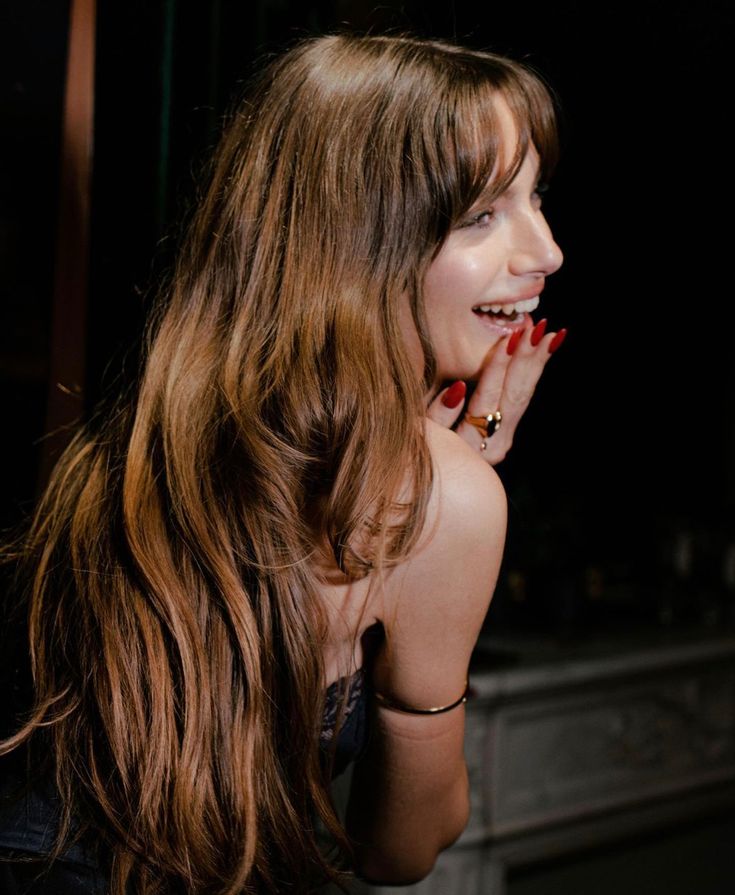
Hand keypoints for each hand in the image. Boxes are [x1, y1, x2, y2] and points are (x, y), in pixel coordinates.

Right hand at [427, 319, 566, 464]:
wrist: (440, 487)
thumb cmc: (424, 456)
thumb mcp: (423, 437)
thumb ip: (439, 415)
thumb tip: (458, 388)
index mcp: (472, 441)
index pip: (488, 397)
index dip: (498, 367)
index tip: (510, 339)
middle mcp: (496, 443)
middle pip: (514, 396)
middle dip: (526, 359)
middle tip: (537, 328)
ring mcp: (504, 439)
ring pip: (524, 396)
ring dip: (537, 363)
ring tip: (551, 336)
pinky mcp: (507, 433)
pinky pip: (523, 399)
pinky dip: (534, 373)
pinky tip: (547, 351)